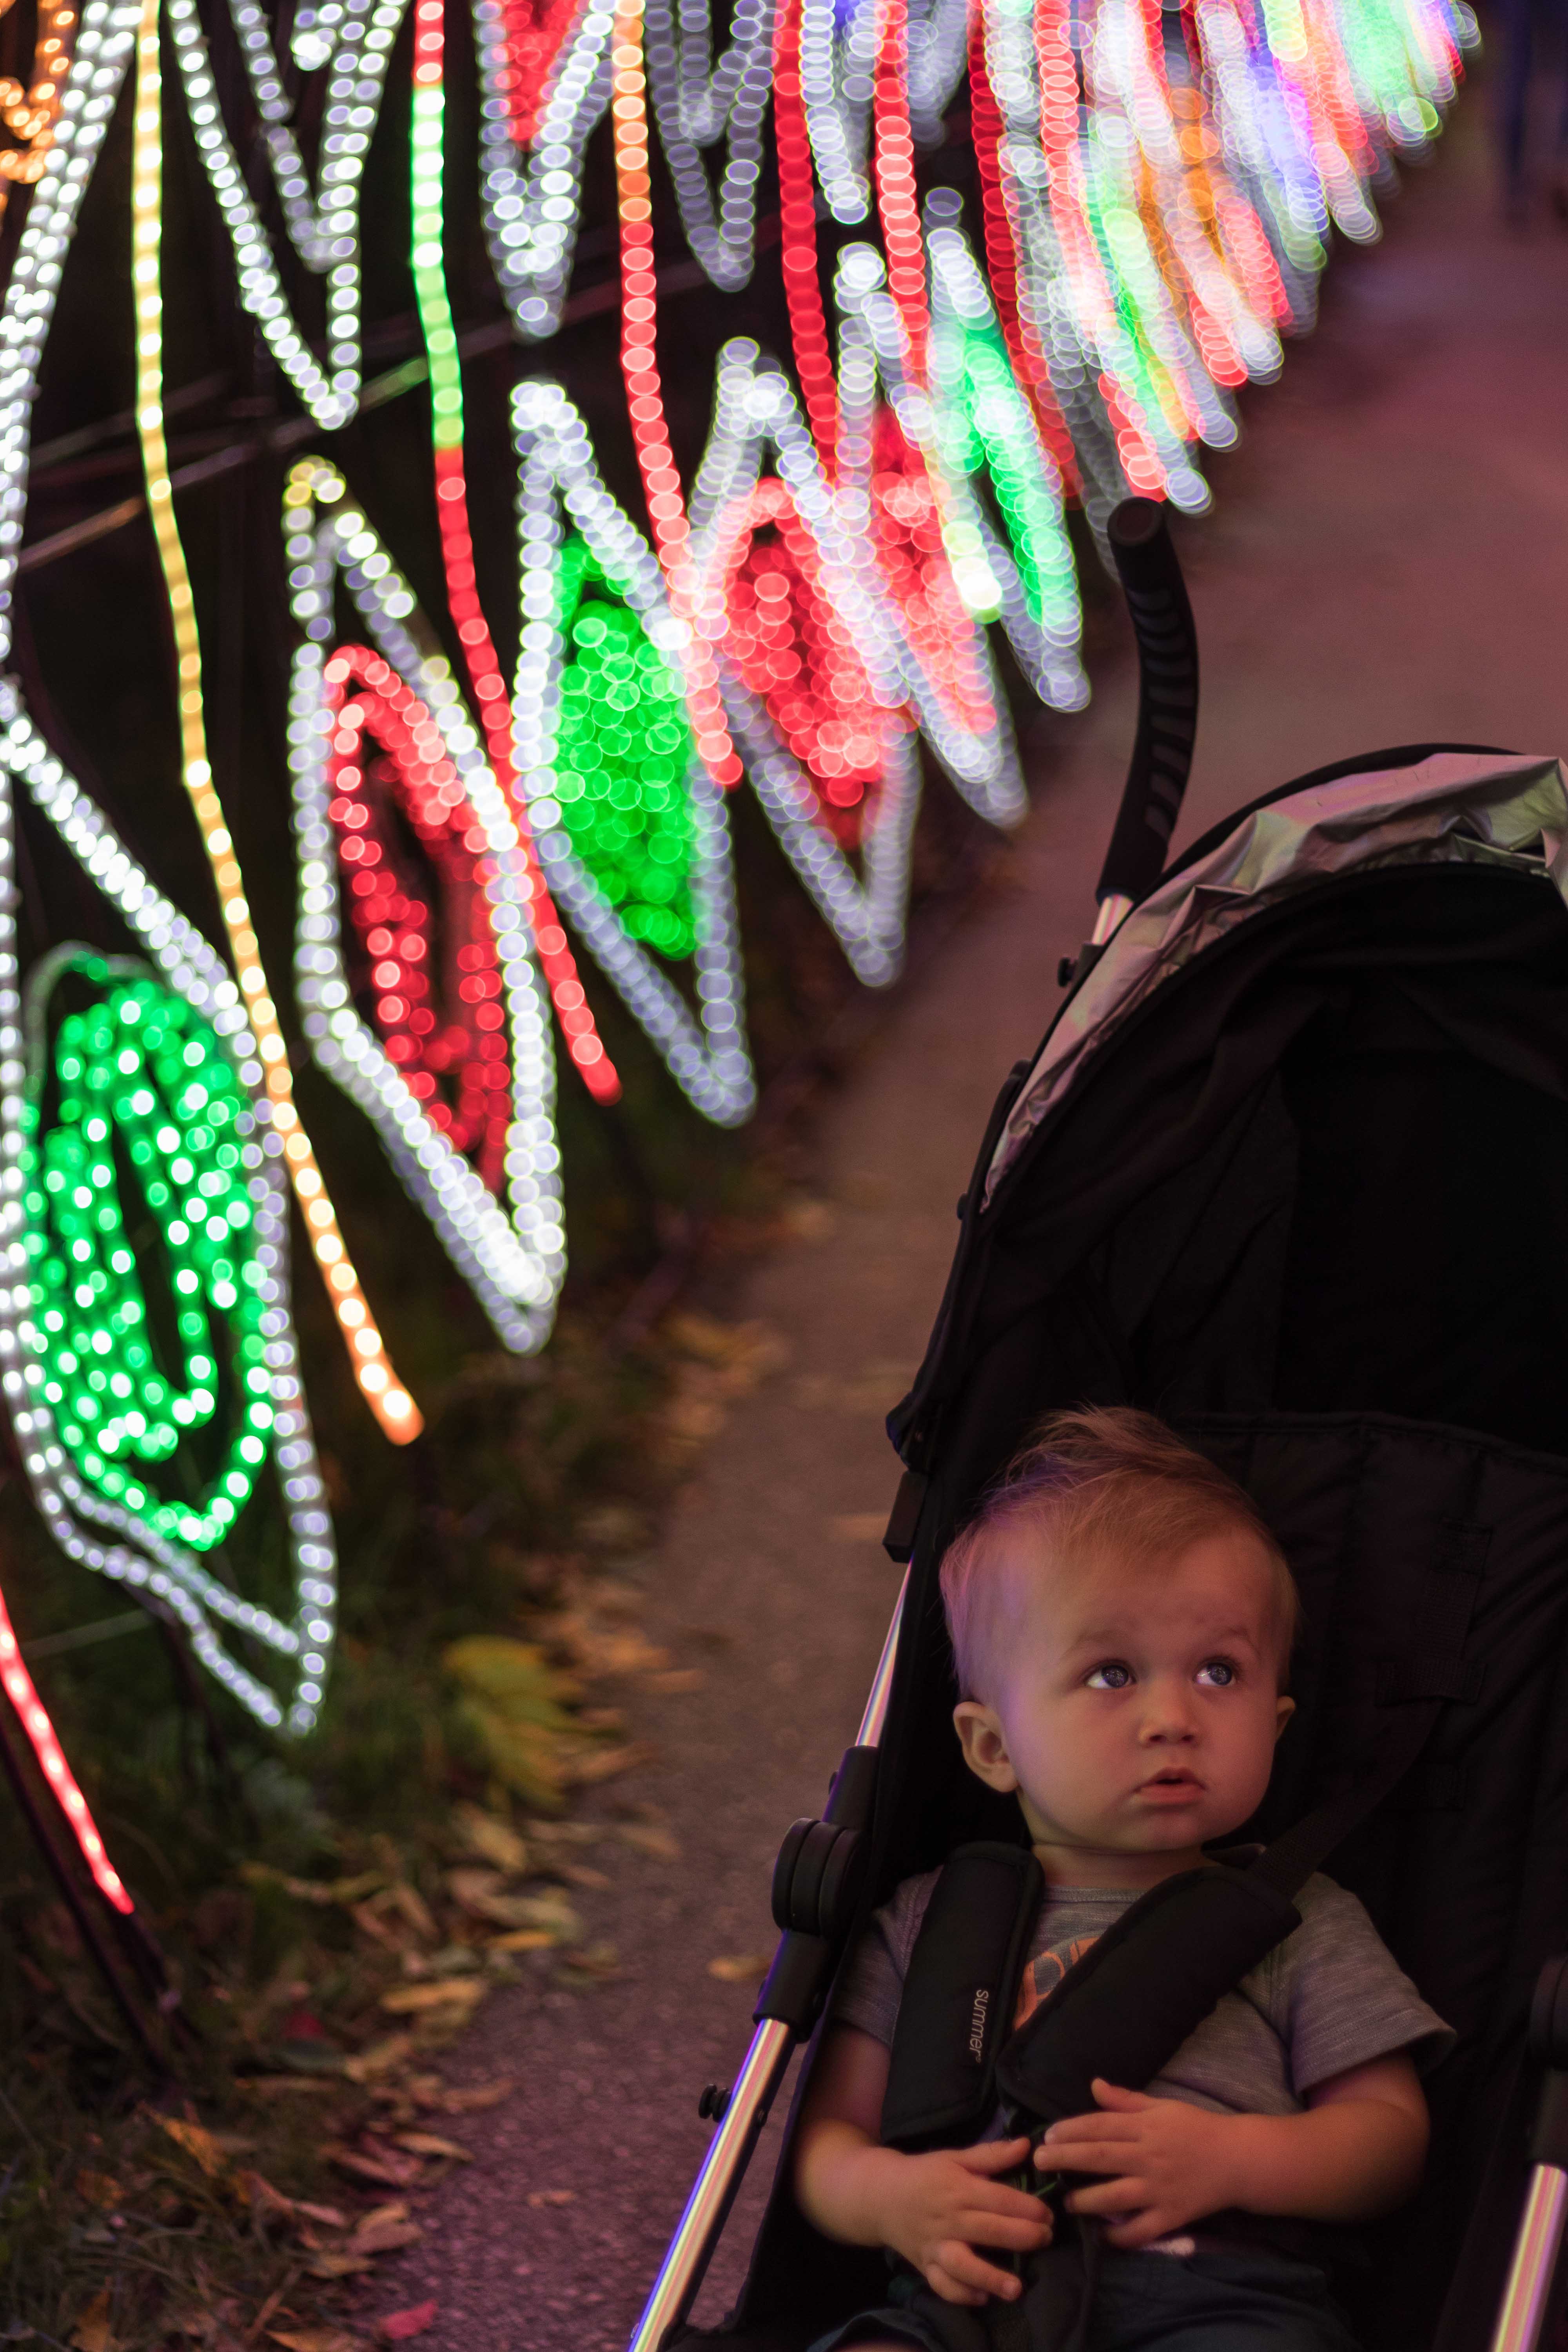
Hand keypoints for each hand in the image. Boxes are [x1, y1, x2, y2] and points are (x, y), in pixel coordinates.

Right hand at [876, 2135, 1053, 2304]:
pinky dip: (960, 2294)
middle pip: (987, 2230)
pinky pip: (942, 2285)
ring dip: (990, 2276)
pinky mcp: (925, 2266)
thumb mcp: (955, 2158)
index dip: (1027, 2207)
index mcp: (958, 2188)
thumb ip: (991, 2154)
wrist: (880, 2196)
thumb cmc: (925, 2174)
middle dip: (1021, 2236)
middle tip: (1046, 2239)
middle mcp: (948, 2219)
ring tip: (1016, 2288)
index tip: (1049, 2214)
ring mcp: (935, 2246)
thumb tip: (1026, 2145)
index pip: (998, 2198)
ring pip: (962, 2265)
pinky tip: (982, 2298)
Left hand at [1040, 2079, 1239, 2249]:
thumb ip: (1126, 2101)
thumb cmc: (1197, 2128)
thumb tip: (1094, 2085)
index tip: (1046, 2136)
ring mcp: (1159, 2189)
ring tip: (1066, 2202)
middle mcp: (1148, 2157)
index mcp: (1145, 2127)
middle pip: (1100, 2157)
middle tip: (1038, 2163)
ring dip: (1086, 2200)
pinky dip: (1121, 2236)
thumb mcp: (1163, 2106)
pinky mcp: (1172, 2216)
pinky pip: (1142, 2230)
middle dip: (1065, 2159)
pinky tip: (1103, 2236)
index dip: (1070, 2130)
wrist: (1238, 2159)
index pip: (1100, 2126)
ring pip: (1115, 2195)